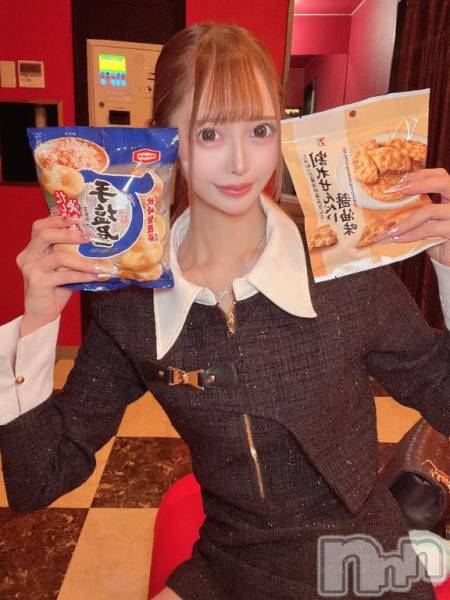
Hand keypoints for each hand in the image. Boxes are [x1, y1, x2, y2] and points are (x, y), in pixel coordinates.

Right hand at [16, 215, 114, 336]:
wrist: (42, 314)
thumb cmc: (55, 289)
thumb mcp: (62, 268)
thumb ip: (71, 255)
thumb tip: (97, 244)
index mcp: (32, 249)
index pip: (40, 226)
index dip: (57, 220)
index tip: (77, 219)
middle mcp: (28, 256)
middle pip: (44, 234)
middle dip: (68, 233)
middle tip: (88, 238)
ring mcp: (31, 268)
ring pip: (58, 256)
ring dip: (83, 260)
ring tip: (99, 264)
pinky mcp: (37, 282)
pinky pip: (63, 275)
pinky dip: (82, 275)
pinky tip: (95, 276)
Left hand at [380, 168, 449, 264]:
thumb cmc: (438, 239)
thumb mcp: (429, 220)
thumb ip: (419, 208)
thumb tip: (389, 202)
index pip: (441, 175)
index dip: (422, 175)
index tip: (401, 181)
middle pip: (443, 182)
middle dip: (419, 184)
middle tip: (397, 190)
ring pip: (430, 210)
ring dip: (407, 221)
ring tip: (391, 230)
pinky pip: (429, 229)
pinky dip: (411, 234)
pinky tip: (399, 238)